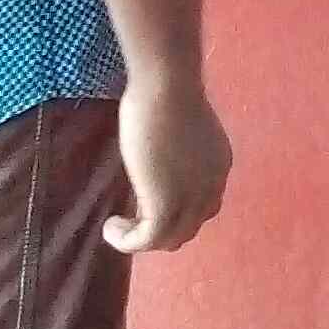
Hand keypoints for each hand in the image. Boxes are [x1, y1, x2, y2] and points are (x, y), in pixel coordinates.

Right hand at [105, 75, 232, 255]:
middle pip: (188, 228)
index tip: (146, 204)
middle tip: (130, 219)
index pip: (203, 208)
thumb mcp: (178, 131)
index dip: (176, 213)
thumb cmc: (166, 93)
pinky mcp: (166, 203)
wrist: (166, 86)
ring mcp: (192, 198)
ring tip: (117, 226)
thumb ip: (175, 152)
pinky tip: (111, 227)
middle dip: (159, 228)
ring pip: (169, 239)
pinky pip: (147, 240)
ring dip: (139, 239)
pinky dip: (127, 241)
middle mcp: (213, 186)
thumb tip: (156, 162)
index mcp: (218, 167)